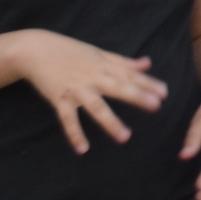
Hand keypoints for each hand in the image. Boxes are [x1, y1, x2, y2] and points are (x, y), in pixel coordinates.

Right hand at [15, 31, 165, 152]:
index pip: (129, 75)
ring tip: (125, 137)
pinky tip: (83, 149)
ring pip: (96, 107)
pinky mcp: (59, 99)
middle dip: (137, 96)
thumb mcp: (98, 52)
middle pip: (118, 88)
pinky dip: (75, 134)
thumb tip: (148, 63)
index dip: (147, 83)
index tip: (165, 92)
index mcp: (103, 65)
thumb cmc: (69, 51)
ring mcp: (76, 90)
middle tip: (156, 106)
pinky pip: (68, 119)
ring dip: (110, 122)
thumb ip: (123, 61)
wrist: (35, 50)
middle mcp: (92, 77)